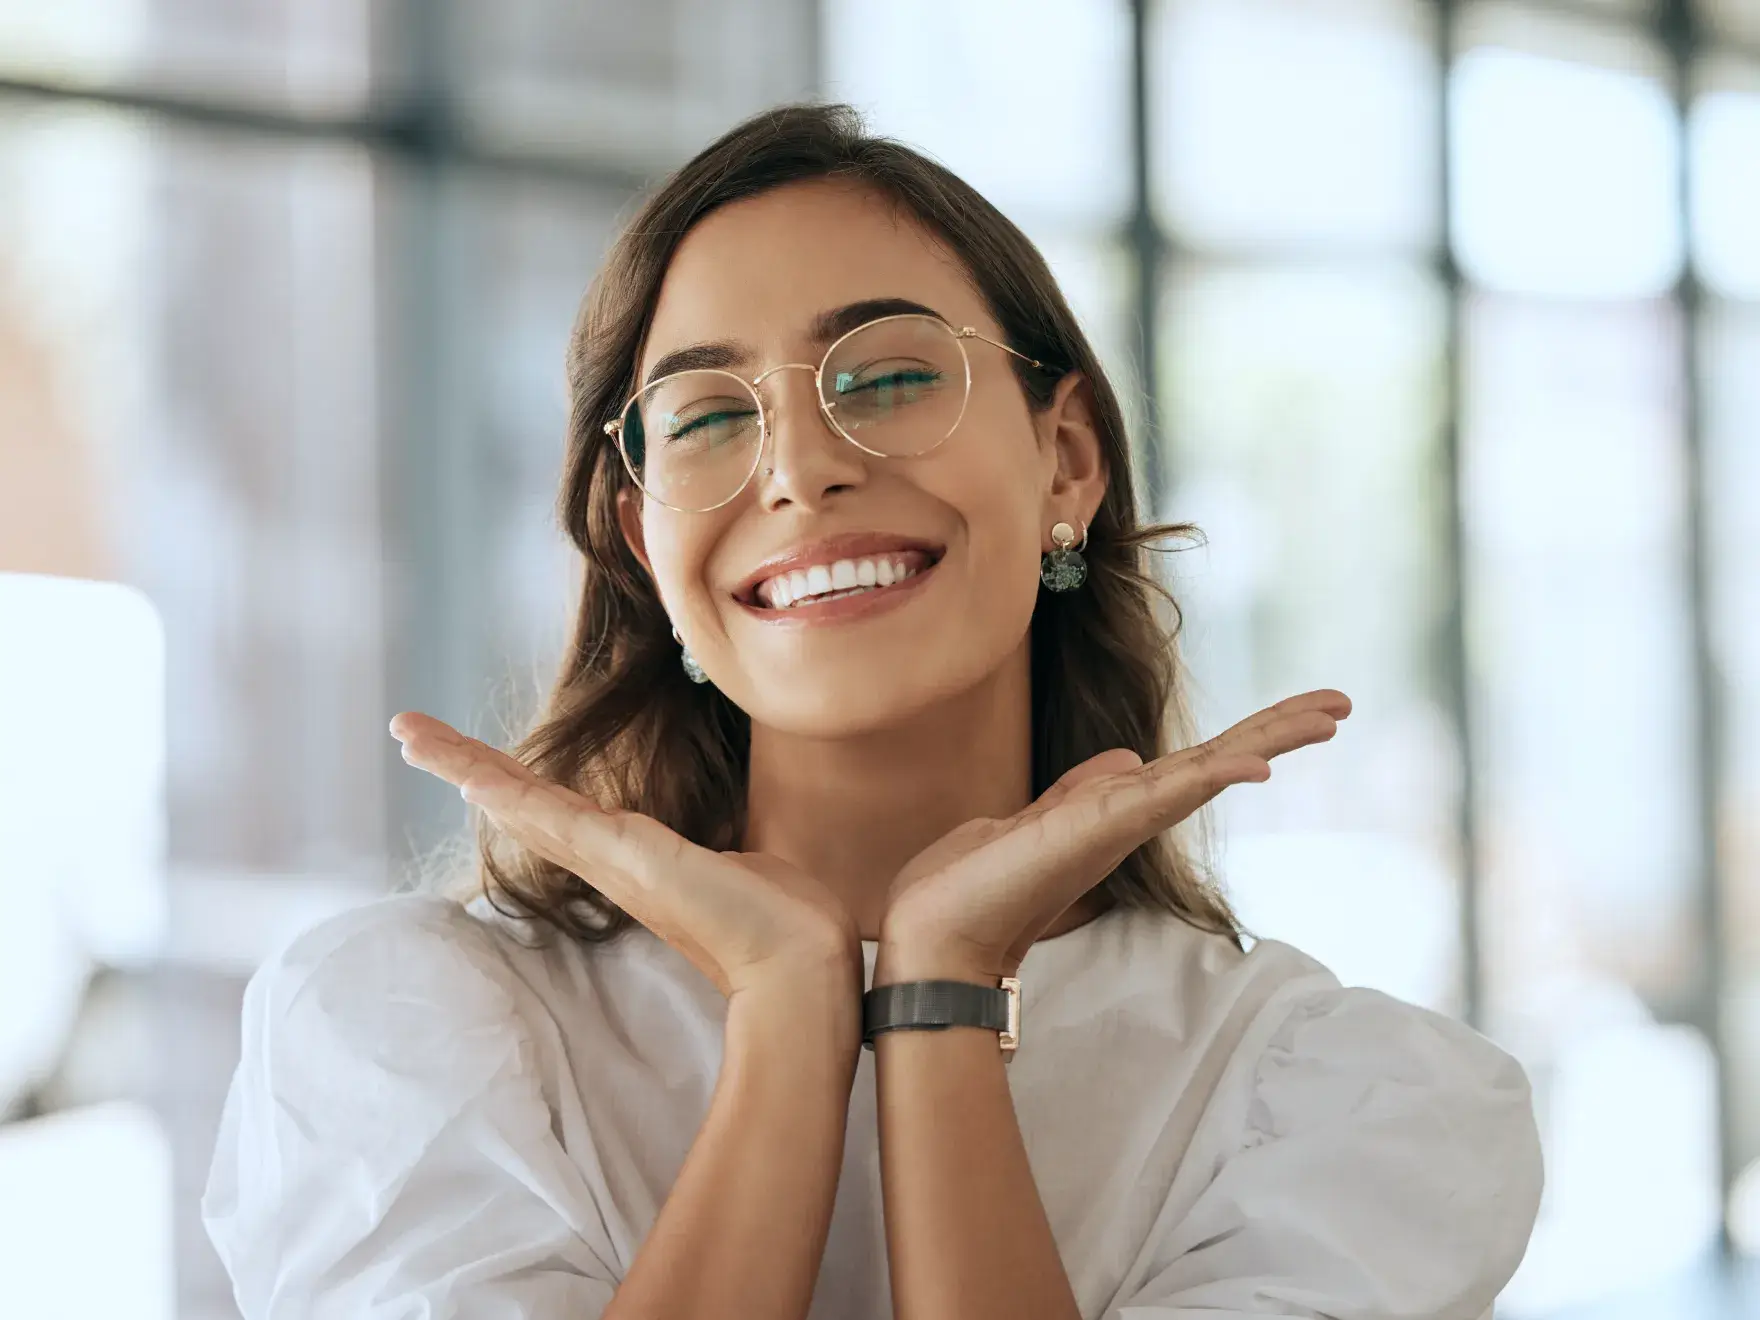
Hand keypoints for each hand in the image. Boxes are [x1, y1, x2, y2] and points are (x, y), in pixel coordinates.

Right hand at [389, 711, 861, 1000]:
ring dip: (464, 765)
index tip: (467, 761)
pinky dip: (508, 794)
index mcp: (631, 859)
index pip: (554, 809)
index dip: (507, 781)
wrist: (804, 965)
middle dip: (461, 763)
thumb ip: (722, 857)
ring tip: (411, 735)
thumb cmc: (784, 923)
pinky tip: (469, 776)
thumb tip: (738, 859)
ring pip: (522, 804)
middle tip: (405, 732)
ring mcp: (613, 861)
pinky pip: (555, 818)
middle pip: (518, 802)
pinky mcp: (628, 858)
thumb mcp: (741, 867)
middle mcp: (609, 860)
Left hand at [878, 689, 1351, 980]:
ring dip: (1268, 740)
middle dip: (1279, 731)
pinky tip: (1258, 764)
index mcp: (1116, 811)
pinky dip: (1213, 777)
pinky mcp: (1099, 829)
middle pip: (1219, 764)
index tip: (1302, 713)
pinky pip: (1167, 795)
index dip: (1248, 738)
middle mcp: (1129, 818)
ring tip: (1328, 714)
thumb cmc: (973, 885)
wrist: (932, 934)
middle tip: (1342, 704)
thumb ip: (1081, 791)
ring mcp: (1119, 825)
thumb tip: (1125, 758)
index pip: (1196, 764)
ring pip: (1208, 771)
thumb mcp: (1034, 820)